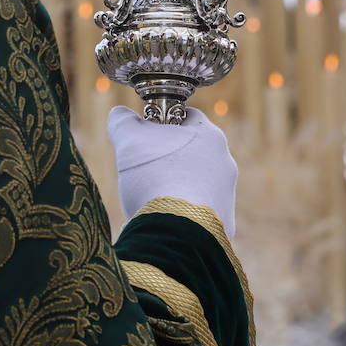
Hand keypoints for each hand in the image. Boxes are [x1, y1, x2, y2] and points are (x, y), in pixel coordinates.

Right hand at [108, 105, 237, 234]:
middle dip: (165, 158)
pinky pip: (194, 213)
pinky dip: (178, 213)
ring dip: (171, 187)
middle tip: (141, 168)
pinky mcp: (222, 227)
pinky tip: (159, 220)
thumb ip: (123, 121)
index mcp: (211, 137)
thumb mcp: (128, 138)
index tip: (144, 134)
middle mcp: (225, 165)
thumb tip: (119, 115)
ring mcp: (226, 198)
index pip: (187, 117)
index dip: (161, 122)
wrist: (175, 231)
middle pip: (190, 152)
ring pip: (193, 184)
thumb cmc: (154, 175)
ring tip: (147, 198)